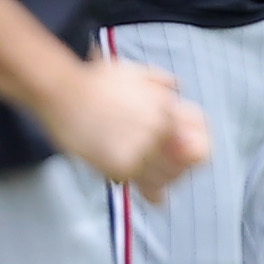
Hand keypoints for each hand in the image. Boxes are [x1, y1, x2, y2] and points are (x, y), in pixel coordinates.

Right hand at [46, 49, 209, 202]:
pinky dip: (142, 188)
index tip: (189, 157)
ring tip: (156, 188)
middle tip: (169, 178)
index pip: (201, 136)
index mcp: (167, 107)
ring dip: (162, 183)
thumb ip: (162, 82)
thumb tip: (179, 88)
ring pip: (165, 178)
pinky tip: (141, 191)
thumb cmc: (94, 81)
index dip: (197, 149)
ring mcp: (141, 149)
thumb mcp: (135, 72)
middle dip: (178, 170)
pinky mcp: (122, 167)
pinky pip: (141, 184)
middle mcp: (159, 129)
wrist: (62, 92)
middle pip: (185, 162)